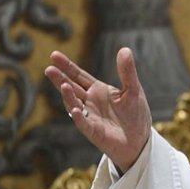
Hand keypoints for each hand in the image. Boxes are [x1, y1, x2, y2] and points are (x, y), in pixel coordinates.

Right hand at [45, 47, 151, 172]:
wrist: (140, 139)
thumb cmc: (135, 114)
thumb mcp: (134, 89)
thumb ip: (127, 71)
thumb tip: (125, 49)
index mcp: (98, 90)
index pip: (79, 76)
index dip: (67, 66)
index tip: (54, 55)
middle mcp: (90, 102)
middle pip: (72, 88)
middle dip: (60, 79)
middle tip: (49, 69)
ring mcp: (90, 117)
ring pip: (74, 104)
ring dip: (68, 96)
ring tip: (64, 85)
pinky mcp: (94, 132)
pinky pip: (84, 124)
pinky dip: (79, 117)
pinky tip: (76, 109)